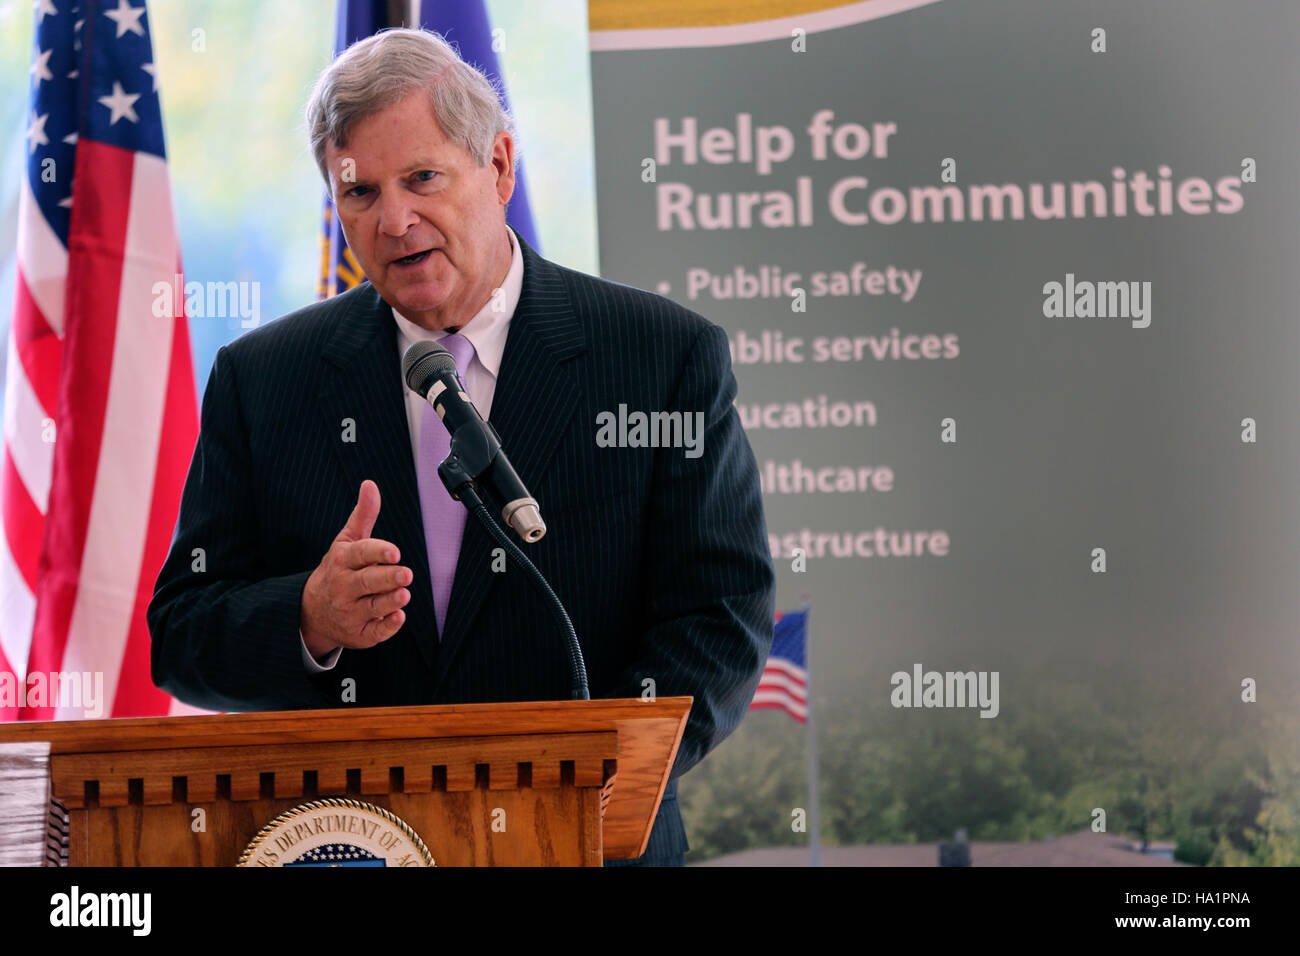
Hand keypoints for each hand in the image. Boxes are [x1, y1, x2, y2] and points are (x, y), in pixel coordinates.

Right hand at [300, 480, 411, 656]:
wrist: (311, 611)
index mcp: (342, 561)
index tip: (394, 551)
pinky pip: (374, 632)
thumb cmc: (338, 570)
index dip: (377, 552)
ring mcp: (351, 611)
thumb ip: (363, 515)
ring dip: (389, 602)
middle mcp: (345, 587)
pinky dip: (386, 627)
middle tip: (405, 574)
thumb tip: (370, 484)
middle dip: (386, 578)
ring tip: (404, 595)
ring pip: (373, 607)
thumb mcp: (347, 541)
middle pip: (367, 582)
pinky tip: (398, 618)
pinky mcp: (359, 633)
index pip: (360, 554)